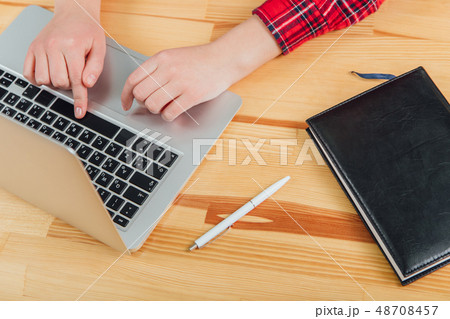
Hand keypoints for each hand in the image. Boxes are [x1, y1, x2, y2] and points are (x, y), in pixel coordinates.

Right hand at [23, 2, 104, 118]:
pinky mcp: (32, 48)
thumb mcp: (100, 48)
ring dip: (54, 82)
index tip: (79, 112)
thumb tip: (87, 85)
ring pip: (43, 80)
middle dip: (69, 85)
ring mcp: (40, 47)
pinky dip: (38, 79)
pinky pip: (28, 73)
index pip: (77, 80)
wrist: (74, 13)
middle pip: (59, 82)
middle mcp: (53, 46)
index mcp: (72, 46)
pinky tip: (48, 73)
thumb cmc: (88, 30)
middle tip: (75, 74)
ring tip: (63, 72)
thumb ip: (95, 68)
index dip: (80, 99)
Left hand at [121, 44, 233, 120]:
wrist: (224, 59)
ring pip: (153, 105)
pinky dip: (168, 116)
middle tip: (151, 104)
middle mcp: (168, 70)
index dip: (126, 94)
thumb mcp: (173, 56)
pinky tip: (173, 112)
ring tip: (164, 107)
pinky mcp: (192, 96)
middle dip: (143, 103)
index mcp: (161, 58)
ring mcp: (180, 83)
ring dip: (156, 110)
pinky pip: (170, 113)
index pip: (133, 79)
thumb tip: (140, 89)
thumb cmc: (200, 59)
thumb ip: (156, 69)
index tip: (127, 103)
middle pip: (141, 94)